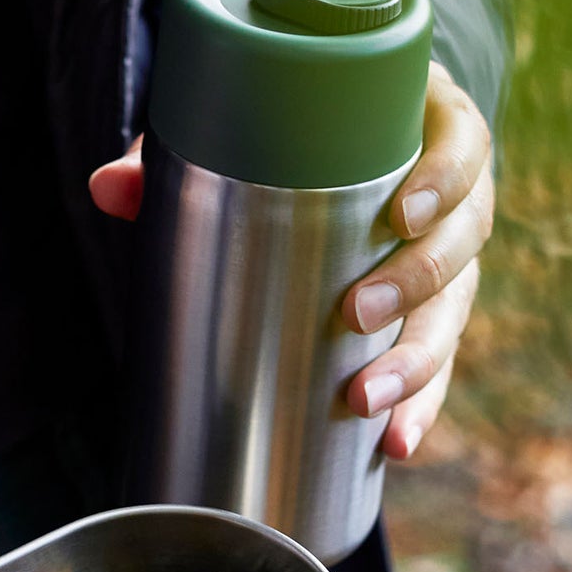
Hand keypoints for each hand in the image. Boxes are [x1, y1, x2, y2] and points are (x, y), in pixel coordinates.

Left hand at [88, 61, 492, 460]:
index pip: (463, 144)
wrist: (324, 144)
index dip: (445, 177)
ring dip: (419, 362)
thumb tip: (108, 188)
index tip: (404, 212)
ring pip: (454, 311)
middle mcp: (451, 196)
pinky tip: (395, 443)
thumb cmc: (288, 129)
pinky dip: (421, 405)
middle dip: (415, 284)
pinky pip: (440, 362)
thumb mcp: (241, 129)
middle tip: (354, 315)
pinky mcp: (432, 314)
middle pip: (463, 240)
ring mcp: (448, 259)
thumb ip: (177, 153)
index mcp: (425, 127)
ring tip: (367, 400)